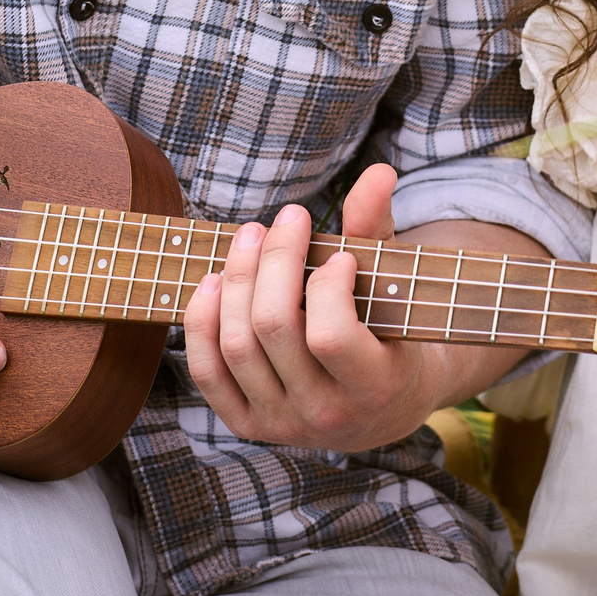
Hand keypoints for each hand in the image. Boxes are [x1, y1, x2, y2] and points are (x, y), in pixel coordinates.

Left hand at [183, 163, 471, 451]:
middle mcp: (323, 415)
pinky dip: (202, 320)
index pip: (330, 335)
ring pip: (236, 345)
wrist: (381, 409)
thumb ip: (379, 229)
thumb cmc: (390, 334)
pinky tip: (214, 280)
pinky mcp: (248, 424)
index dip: (327, 283)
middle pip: (273, 327)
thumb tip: (378, 171)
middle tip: (286, 219)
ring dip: (236, 279)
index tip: (339, 255)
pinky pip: (207, 371)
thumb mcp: (394, 287)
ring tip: (250, 238)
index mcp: (373, 387)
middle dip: (274, 260)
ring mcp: (281, 424)